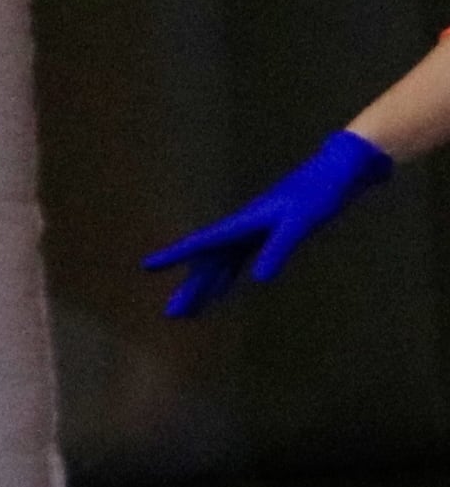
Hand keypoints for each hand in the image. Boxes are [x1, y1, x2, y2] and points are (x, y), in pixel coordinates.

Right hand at [142, 131, 392, 316]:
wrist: (340, 172)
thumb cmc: (321, 192)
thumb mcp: (301, 222)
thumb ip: (279, 248)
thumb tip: (258, 279)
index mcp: (245, 222)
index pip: (204, 243)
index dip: (176, 255)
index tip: (146, 266)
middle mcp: (243, 228)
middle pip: (209, 261)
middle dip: (191, 287)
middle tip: (174, 314)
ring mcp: (254, 231)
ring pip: (221, 263)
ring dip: (206, 286)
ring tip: (191, 311)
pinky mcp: (267, 234)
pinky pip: (238, 260)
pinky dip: (226, 277)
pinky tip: (221, 290)